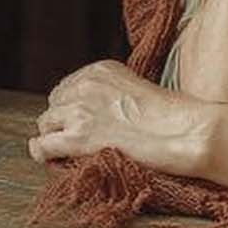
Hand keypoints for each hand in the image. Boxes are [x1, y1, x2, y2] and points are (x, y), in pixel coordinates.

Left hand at [29, 61, 209, 174]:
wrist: (184, 131)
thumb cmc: (172, 117)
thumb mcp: (136, 89)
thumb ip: (111, 94)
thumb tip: (95, 116)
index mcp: (100, 69)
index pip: (68, 87)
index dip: (71, 107)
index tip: (81, 121)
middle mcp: (86, 84)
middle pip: (55, 104)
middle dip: (62, 121)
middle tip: (77, 139)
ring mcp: (80, 110)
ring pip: (46, 123)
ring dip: (54, 136)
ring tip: (69, 150)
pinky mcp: (79, 137)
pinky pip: (43, 145)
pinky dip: (43, 153)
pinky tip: (52, 159)